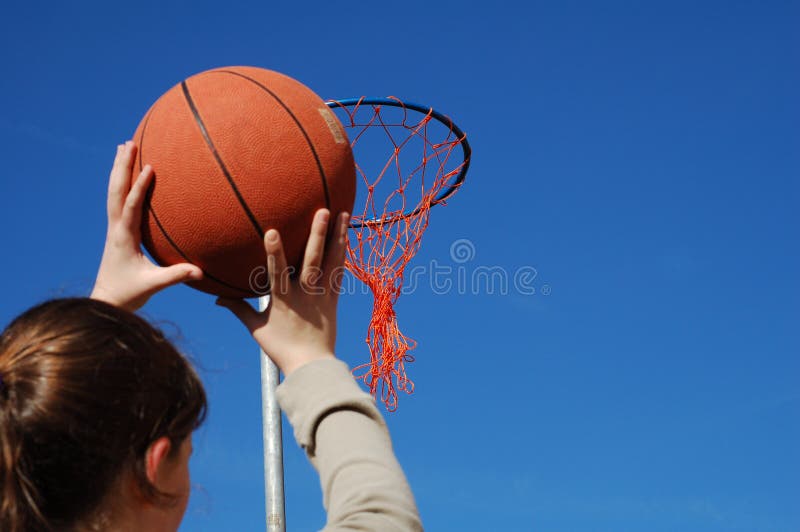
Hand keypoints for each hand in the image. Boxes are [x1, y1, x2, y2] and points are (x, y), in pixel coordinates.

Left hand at [90, 141, 202, 311]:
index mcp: (123, 237)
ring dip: (118, 170)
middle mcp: (115, 228)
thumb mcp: (153, 285)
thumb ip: (176, 276)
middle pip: (116, 191)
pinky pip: (117, 201)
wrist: (106, 300)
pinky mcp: (116, 232)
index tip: (149, 167)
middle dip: (122, 166)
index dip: (139, 187)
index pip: (131, 206)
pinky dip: (121, 183)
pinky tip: (126, 174)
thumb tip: (200, 271)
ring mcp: (113, 228)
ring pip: (113, 192)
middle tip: (128, 143)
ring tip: (124, 147)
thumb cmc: (128, 293)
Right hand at [216, 209, 348, 374]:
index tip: (273, 231)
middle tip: (322, 210)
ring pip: (332, 262)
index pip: (277, 272)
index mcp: (283, 300)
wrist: (311, 365)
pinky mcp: (334, 299)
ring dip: (338, 236)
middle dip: (317, 234)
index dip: (275, 252)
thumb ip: (238, 308)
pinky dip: (343, 253)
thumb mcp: (256, 329)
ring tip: (344, 213)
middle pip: (312, 260)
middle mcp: (305, 294)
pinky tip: (347, 235)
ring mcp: (322, 295)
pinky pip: (340, 272)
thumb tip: (216, 297)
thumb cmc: (281, 348)